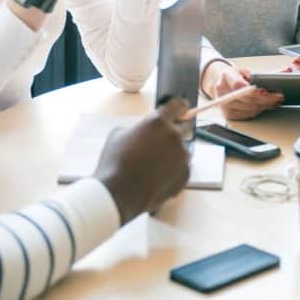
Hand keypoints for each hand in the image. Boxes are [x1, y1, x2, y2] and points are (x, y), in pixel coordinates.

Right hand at [94, 97, 190, 225]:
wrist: (118, 194)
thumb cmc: (114, 163)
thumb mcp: (118, 135)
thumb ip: (138, 128)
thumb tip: (144, 132)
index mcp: (158, 122)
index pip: (178, 105)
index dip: (178, 106)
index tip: (181, 107)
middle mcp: (174, 136)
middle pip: (183, 128)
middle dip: (174, 132)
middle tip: (160, 142)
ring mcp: (182, 157)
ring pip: (183, 150)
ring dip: (173, 153)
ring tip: (154, 165)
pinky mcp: (184, 175)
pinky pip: (183, 168)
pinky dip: (174, 170)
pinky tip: (158, 176)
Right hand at [201, 61, 282, 119]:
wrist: (220, 83)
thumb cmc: (235, 76)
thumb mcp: (244, 69)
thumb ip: (260, 74)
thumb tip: (284, 72)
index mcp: (226, 77)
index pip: (239, 86)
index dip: (253, 90)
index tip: (266, 91)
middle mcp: (223, 92)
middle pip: (247, 100)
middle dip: (266, 99)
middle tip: (278, 97)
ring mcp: (225, 105)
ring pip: (250, 109)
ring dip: (265, 106)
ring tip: (276, 101)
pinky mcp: (229, 115)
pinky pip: (248, 115)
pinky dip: (259, 110)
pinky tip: (266, 106)